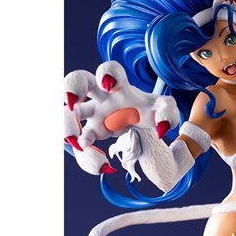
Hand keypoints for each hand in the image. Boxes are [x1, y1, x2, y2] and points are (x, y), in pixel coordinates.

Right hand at [64, 61, 179, 174]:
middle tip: (73, 105)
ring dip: (67, 128)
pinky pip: (81, 145)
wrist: (144, 123)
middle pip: (76, 81)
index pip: (109, 69)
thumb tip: (160, 129)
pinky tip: (104, 166)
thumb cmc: (153, 110)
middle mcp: (101, 97)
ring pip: (68, 114)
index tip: (108, 85)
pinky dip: (88, 158)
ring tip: (81, 144)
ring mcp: (93, 115)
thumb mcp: (166, 110)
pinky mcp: (91, 133)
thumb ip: (168, 114)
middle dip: (70, 88)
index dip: (106, 73)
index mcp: (120, 86)